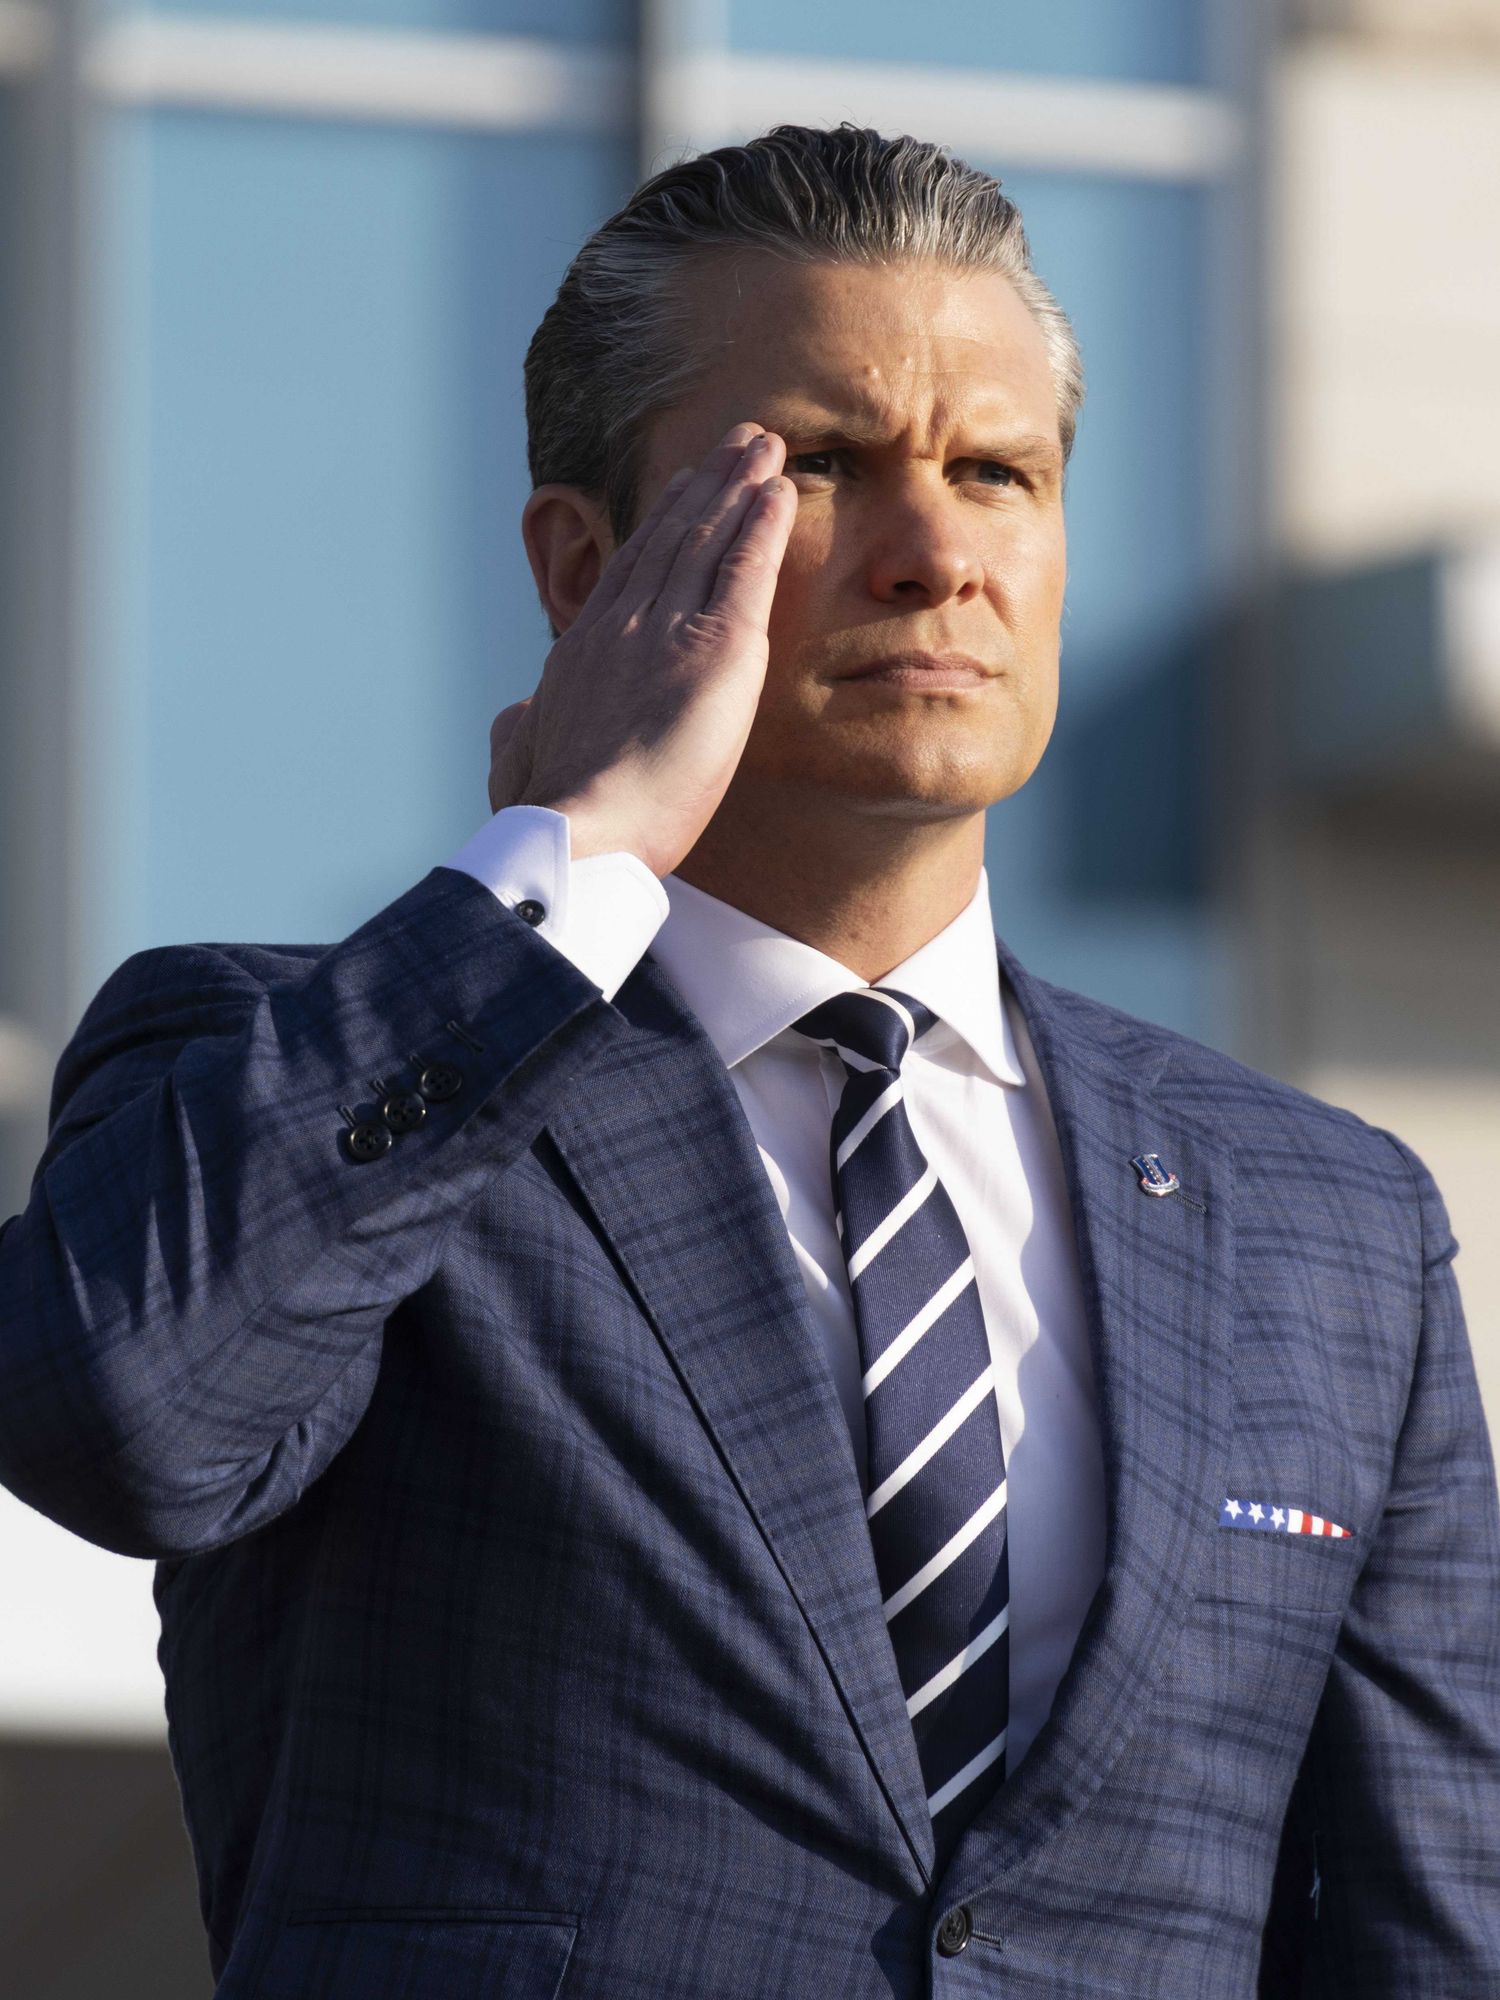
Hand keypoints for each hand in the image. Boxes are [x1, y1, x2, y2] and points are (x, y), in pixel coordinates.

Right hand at [487, 422, 793, 877]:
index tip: (682, 488)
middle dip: (705, 486)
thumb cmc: (548, 816)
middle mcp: (623, 626)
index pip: (630, 571)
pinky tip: (778, 491)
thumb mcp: (518, 762)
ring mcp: (667, 631)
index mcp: (582, 652)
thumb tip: (515, 717)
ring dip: (738, 486)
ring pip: (707, 540)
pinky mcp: (718, 649)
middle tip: (735, 443)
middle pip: (672, 538)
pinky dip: (762, 525)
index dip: (659, 525)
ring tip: (763, 445)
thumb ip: (520, 731)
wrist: (579, 831)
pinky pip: (745, 570)